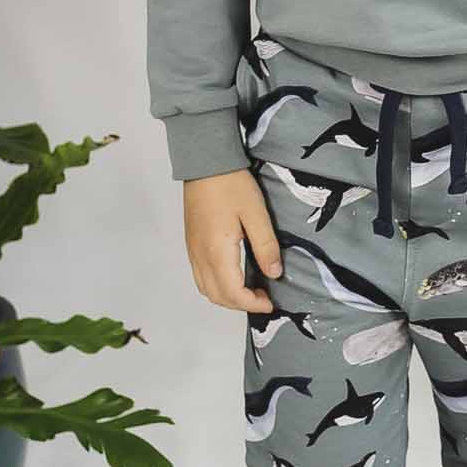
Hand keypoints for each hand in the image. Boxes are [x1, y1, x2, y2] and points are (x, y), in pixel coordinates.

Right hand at [182, 167, 283, 315]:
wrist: (205, 162)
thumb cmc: (231, 184)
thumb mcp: (256, 213)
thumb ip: (266, 246)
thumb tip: (274, 273)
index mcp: (217, 252)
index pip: (233, 293)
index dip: (253, 304)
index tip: (271, 302)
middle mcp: (200, 256)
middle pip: (216, 296)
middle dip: (240, 304)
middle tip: (263, 297)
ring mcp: (193, 250)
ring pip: (206, 288)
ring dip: (227, 297)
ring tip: (250, 289)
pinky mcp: (192, 243)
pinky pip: (200, 276)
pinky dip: (217, 285)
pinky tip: (234, 275)